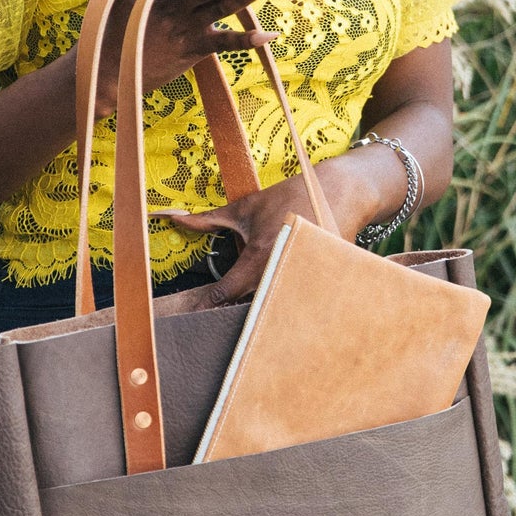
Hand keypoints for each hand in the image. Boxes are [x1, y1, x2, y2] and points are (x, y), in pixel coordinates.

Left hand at [156, 154, 385, 301]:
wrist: (340, 191)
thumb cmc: (290, 197)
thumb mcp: (246, 207)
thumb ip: (209, 220)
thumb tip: (174, 218)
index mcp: (258, 257)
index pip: (224, 293)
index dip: (205, 307)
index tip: (192, 317)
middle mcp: (280, 272)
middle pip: (250, 308)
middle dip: (234, 317)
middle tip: (218, 324)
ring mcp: (303, 281)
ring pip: (276, 309)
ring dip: (263, 314)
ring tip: (255, 319)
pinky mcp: (324, 285)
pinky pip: (301, 304)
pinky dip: (291, 307)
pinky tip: (287, 309)